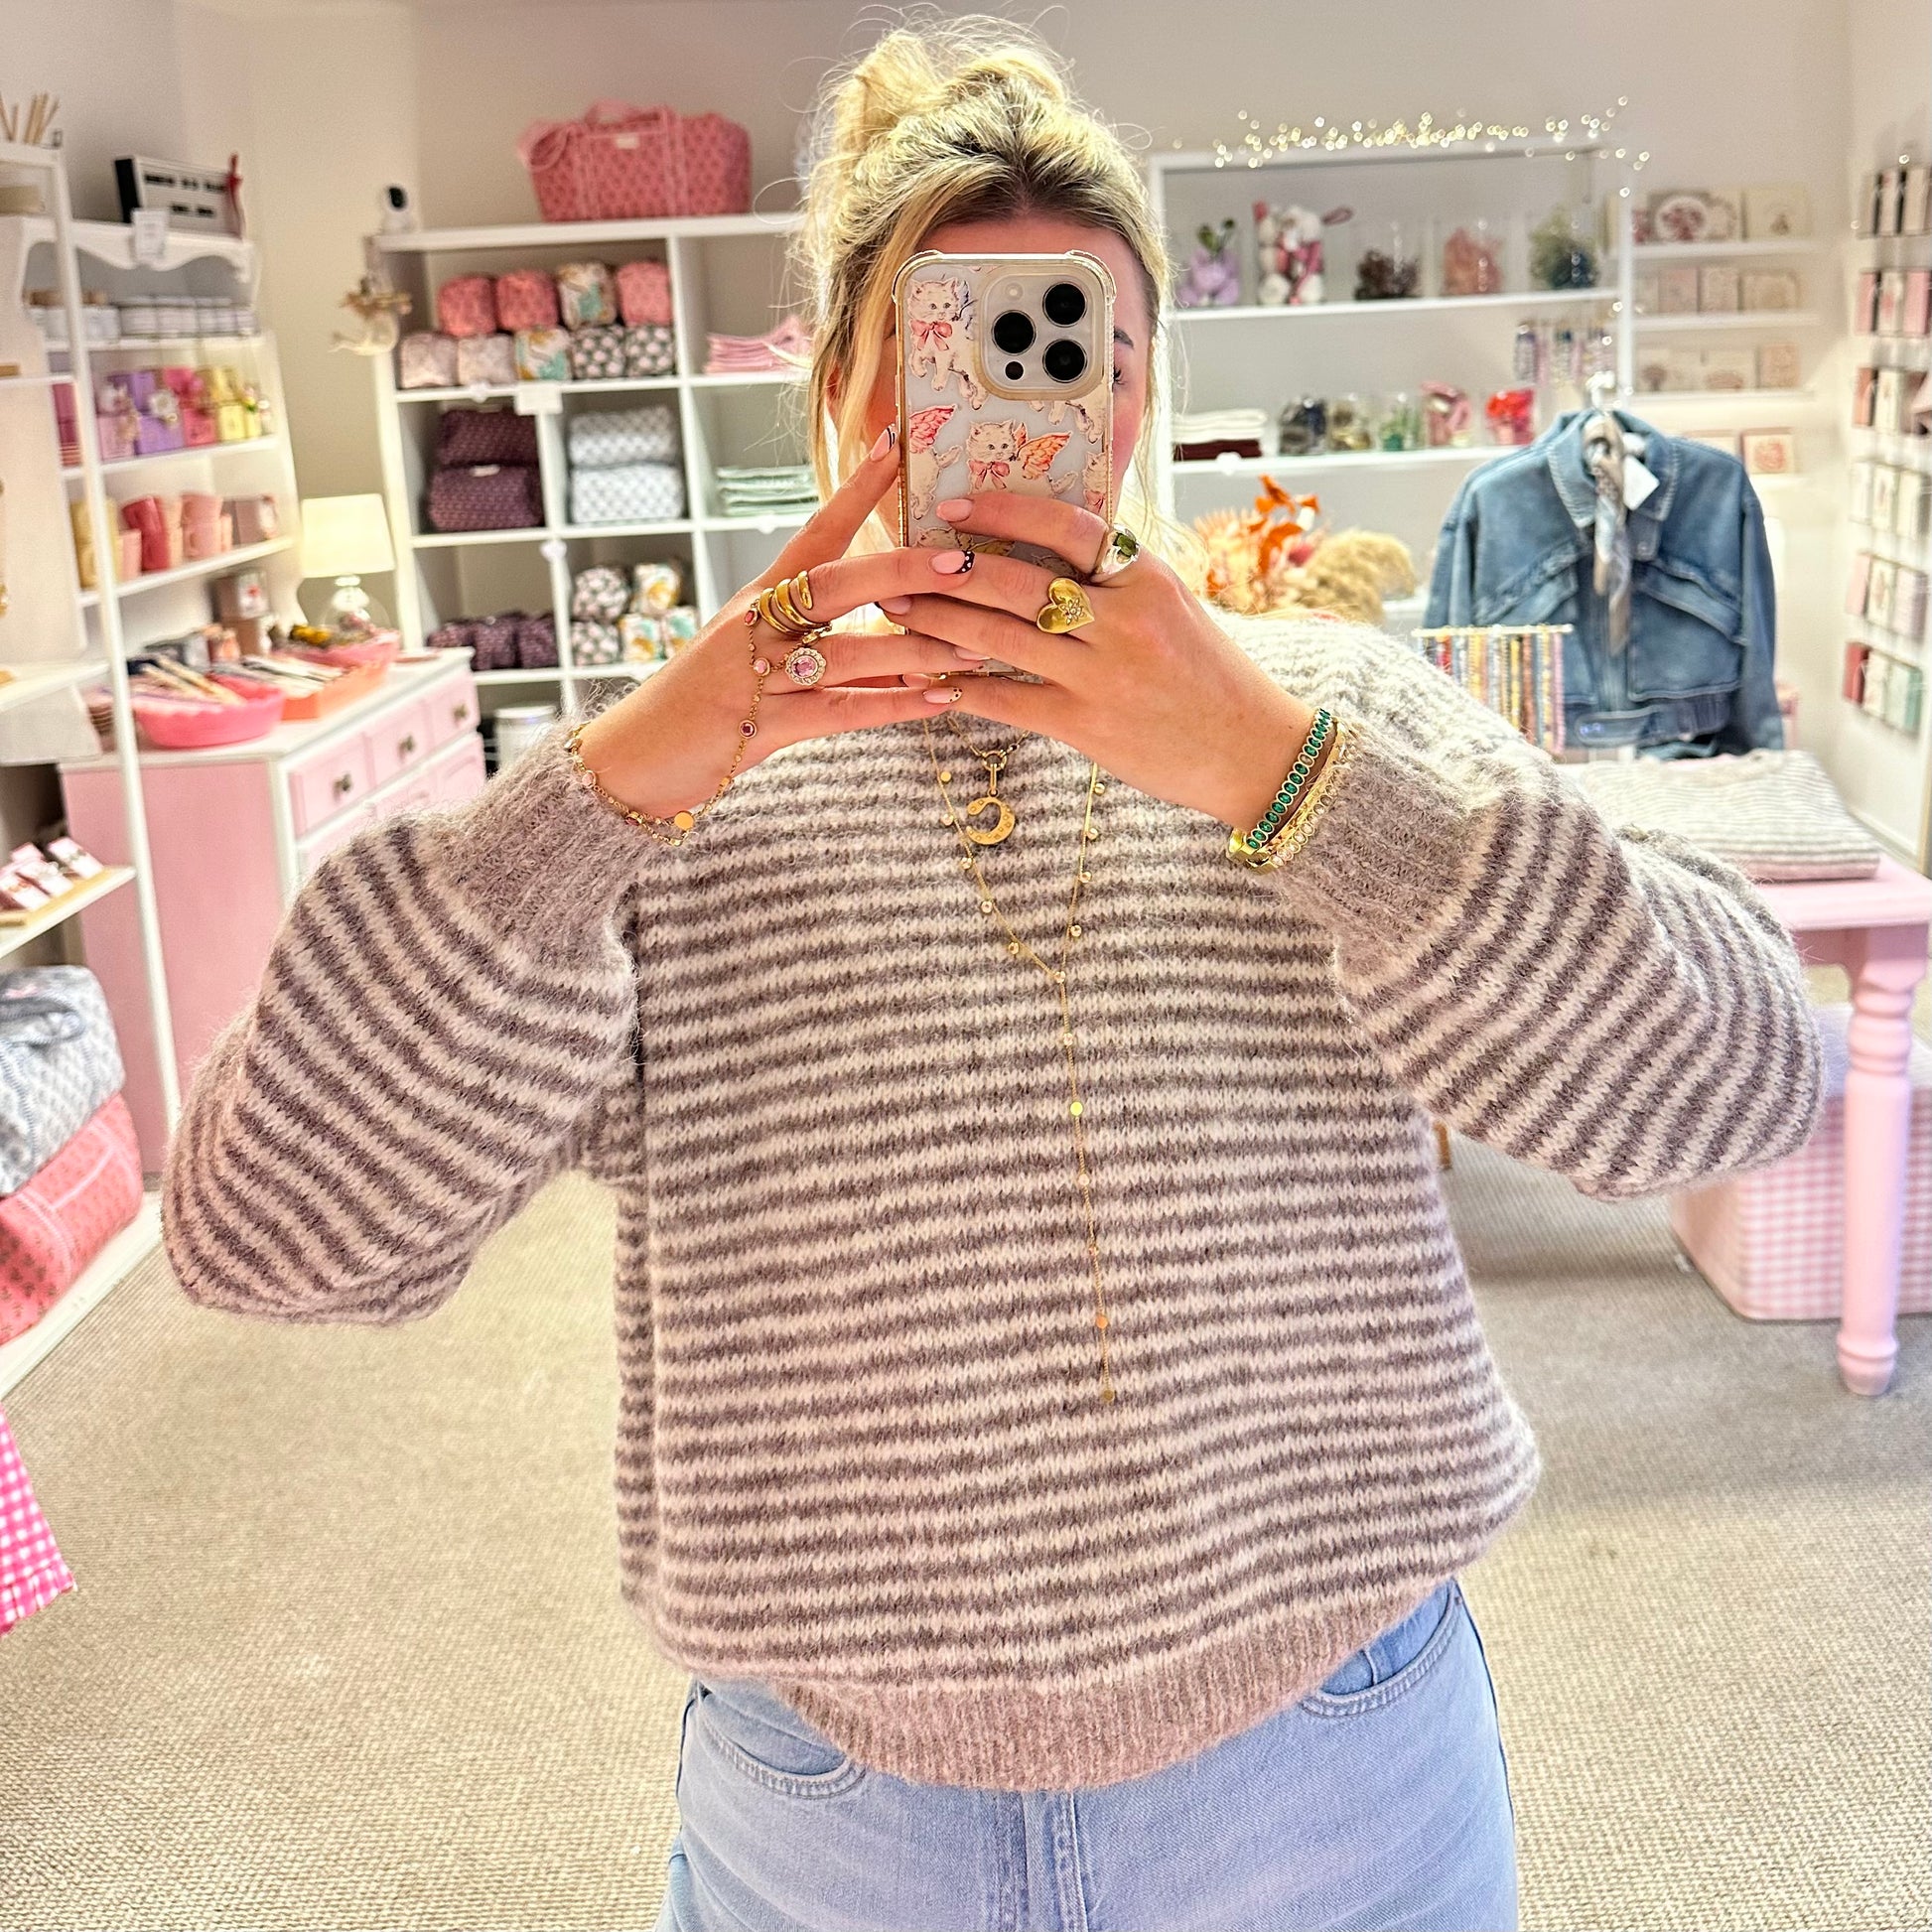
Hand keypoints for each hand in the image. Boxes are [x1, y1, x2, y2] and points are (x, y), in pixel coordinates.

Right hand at [575, 429, 967, 819]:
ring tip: (975, 646)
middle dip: (902, 569)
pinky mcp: (761, 728)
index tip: (897, 445)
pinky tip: (943, 700)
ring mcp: (757, 676)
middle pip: (835, 583)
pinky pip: (842, 712)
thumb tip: (904, 648)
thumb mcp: (759, 662)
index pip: (814, 531)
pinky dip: (895, 705)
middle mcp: (756, 625)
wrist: (632, 761)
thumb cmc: (702, 708)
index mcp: (758, 598)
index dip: (856, 489)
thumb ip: (827, 649)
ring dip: (915, 648)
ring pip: (848, 651)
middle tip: (962, 559)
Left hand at [882, 494, 1321, 833]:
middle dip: (948, 571)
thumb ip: (1117, 581)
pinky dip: (961, 689)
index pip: (1067, 525)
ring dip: (938, 623)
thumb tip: (1048, 549)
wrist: (1254, 752)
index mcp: (1147, 578)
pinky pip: (1006, 700)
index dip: (1003, 509)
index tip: (953, 506)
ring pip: (1000, 637)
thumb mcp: (1174, 610)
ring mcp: (1103, 674)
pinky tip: (926, 682)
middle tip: (899, 564)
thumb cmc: (1212, 678)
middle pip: (1017, 580)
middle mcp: (1123, 620)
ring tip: (896, 614)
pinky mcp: (1086, 725)